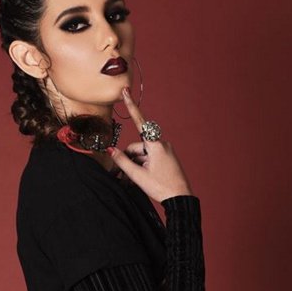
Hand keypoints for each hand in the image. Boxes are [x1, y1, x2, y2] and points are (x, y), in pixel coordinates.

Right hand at [107, 87, 193, 203]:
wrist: (180, 199)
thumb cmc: (161, 187)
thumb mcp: (138, 176)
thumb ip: (122, 162)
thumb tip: (111, 151)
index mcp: (156, 145)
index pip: (140, 122)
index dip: (131, 106)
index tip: (126, 92)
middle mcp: (162, 144)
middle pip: (138, 147)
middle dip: (130, 159)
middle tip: (127, 177)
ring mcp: (166, 151)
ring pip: (143, 154)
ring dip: (137, 165)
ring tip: (136, 182)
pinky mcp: (167, 158)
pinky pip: (151, 158)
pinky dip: (144, 167)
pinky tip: (143, 179)